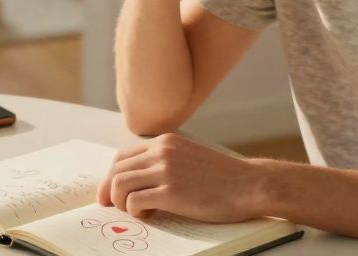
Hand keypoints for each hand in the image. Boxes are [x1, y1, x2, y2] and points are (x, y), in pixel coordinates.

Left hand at [95, 133, 264, 222]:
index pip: (122, 156)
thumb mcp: (189, 157)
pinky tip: (152, 214)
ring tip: (138, 211)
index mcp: (165, 142)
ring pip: (119, 185)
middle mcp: (161, 152)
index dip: (111, 176)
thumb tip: (139, 180)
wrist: (249, 184)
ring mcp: (165, 170)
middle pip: (116, 170)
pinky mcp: (170, 192)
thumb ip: (166, 161)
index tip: (109, 192)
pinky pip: (134, 202)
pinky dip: (136, 212)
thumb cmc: (224, 177)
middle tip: (111, 207)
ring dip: (121, 203)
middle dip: (108, 191)